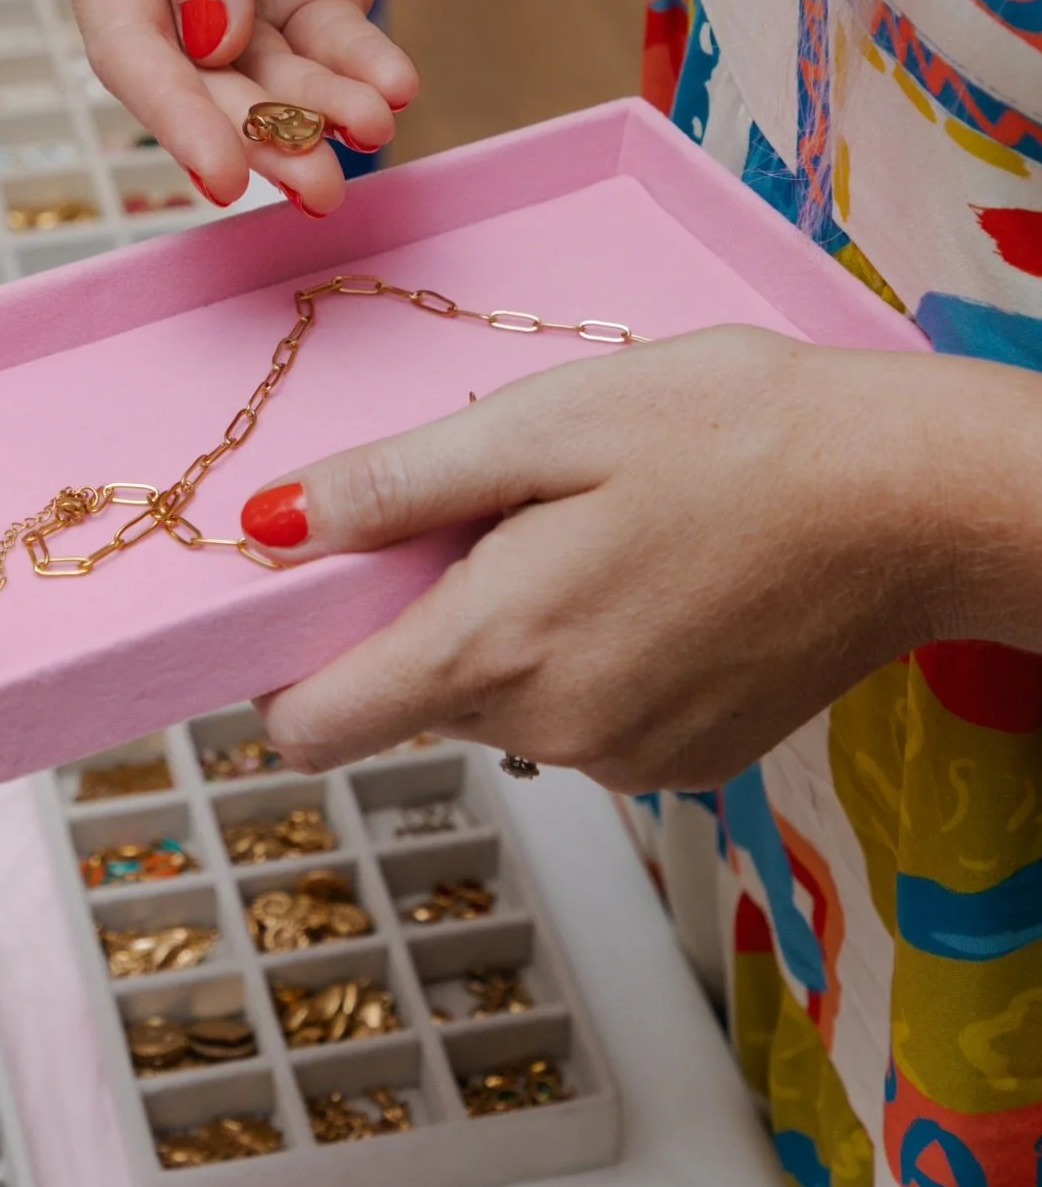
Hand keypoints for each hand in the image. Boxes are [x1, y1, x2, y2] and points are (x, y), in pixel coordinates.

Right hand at [51, 0, 437, 215]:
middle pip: (195, 82)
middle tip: (312, 185)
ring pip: (265, 84)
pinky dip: (360, 81)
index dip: (169, 112)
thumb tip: (203, 38)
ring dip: (313, 120)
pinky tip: (392, 92)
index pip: (124, 35)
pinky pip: (329, 57)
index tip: (220, 173)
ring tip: (369, 132)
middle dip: (254, 135)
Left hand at [248, 330, 971, 792]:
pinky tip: (653, 574)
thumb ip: (397, 487)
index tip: (313, 590)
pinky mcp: (690, 764)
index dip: (286, 663)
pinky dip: (588, 655)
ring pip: (503, 706)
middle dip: (426, 611)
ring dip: (512, 629)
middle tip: (505, 507)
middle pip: (412, 698)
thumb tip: (270, 525)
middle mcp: (554, 736)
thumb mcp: (545, 422)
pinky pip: (585, 718)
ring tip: (596, 530)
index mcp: (498, 651)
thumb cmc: (739, 431)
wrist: (915, 498)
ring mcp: (629, 763)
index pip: (314, 727)